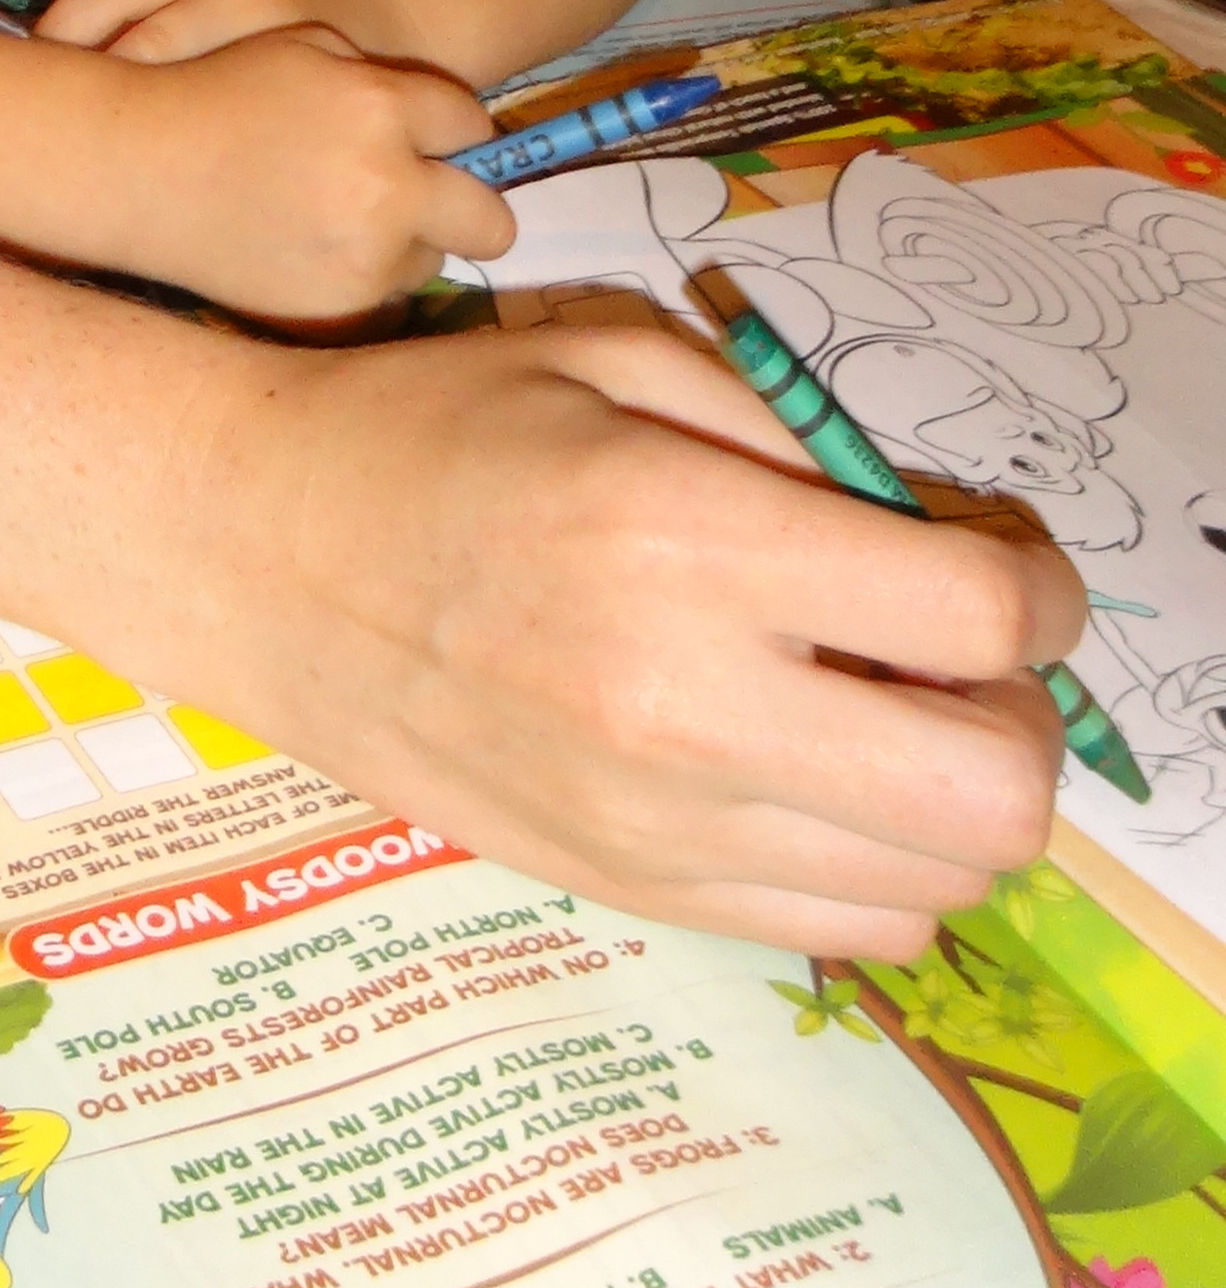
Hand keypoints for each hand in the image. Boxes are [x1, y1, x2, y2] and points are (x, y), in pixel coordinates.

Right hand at [41, 15, 509, 315]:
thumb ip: (381, 82)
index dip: (448, 130)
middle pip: (490, 219)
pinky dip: (361, 281)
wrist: (133, 170)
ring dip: (405, 244)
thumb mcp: (302, 50)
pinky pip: (384, 300)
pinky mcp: (337, 310)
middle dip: (468, 207)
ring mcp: (364, 259)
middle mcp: (387, 188)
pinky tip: (310, 254)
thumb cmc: (216, 94)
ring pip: (435, 262)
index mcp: (381, 109)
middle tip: (426, 201)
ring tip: (335, 221)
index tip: (429, 140)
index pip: (469, 125)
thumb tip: (441, 123)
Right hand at [214, 320, 1079, 957]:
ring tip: (875, 717)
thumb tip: (911, 532)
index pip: (973, 620)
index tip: (1003, 573)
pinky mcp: (627, 891)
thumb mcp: (609, 358)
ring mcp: (658, 825)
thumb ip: (780, 432)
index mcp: (687, 537)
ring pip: (938, 885)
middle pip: (995, 798)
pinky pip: (844, 929)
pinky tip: (806, 774)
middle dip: (1017, 724)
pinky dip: (873, 863)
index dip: (1034, 593)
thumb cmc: (428, 430)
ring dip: (946, 801)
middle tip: (955, 662)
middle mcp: (688, 703)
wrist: (253, 554)